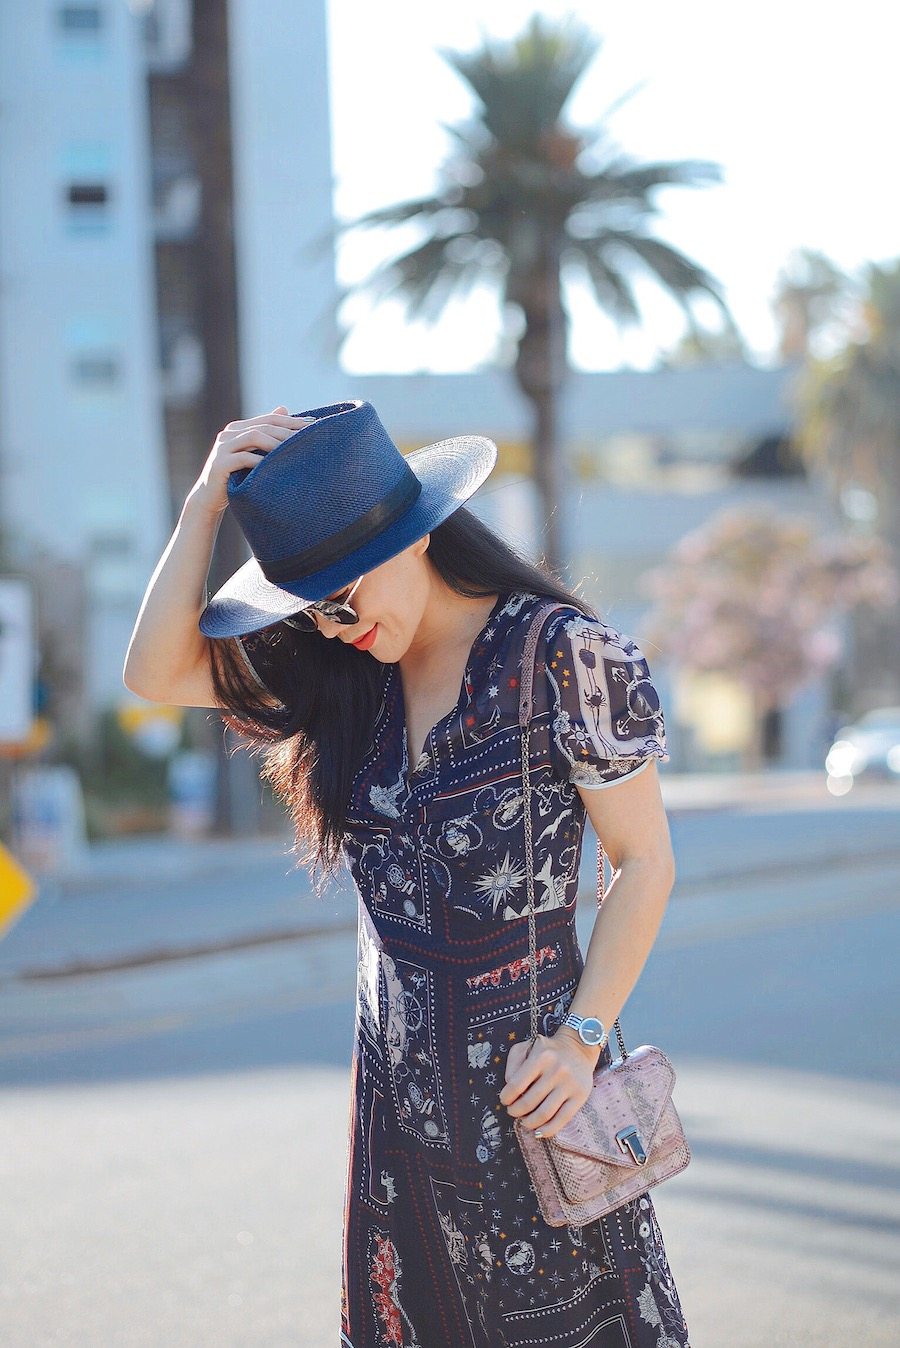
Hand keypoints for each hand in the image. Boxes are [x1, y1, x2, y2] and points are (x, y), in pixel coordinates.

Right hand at [189, 406, 314, 516]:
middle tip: (308, 437)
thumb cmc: (236, 476)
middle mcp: (228, 434)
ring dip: (276, 443)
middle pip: (263, 426)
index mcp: (237, 428)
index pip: (269, 420)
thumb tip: (284, 408)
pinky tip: (275, 467)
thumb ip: (265, 434)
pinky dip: (260, 461)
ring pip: (253, 437)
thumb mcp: (252, 454)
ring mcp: (222, 448)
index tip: (313, 425)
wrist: (209, 498)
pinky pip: (243, 458)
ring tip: (294, 450)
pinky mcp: (220, 464)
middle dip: (287, 431)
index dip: (290, 421)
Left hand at [498, 1030, 596, 1139]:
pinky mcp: (580, 1096)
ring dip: (529, 1123)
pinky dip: (548, 1130)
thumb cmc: (547, 1050)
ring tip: (525, 1121)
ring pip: (544, 1114)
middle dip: (516, 1111)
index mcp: (540, 1057)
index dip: (506, 1097)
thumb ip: (514, 1064)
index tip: (504, 1100)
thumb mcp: (526, 1047)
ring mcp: (569, 1084)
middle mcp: (556, 1070)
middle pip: (529, 1102)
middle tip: (513, 1111)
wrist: (579, 1047)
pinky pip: (562, 1119)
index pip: (516, 1085)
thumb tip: (510, 1088)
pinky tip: (539, 1132)